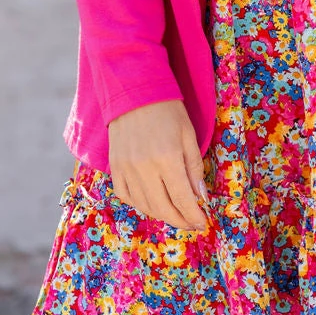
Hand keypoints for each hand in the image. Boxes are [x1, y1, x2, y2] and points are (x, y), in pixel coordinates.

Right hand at [107, 100, 209, 230]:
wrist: (134, 91)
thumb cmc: (167, 110)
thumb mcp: (188, 135)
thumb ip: (194, 168)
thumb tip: (200, 197)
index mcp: (167, 158)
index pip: (183, 199)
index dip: (193, 215)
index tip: (202, 223)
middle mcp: (144, 168)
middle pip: (163, 208)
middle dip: (180, 220)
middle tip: (191, 223)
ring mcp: (126, 169)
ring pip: (144, 206)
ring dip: (162, 215)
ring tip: (175, 215)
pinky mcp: (114, 167)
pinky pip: (126, 196)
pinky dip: (140, 205)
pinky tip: (152, 203)